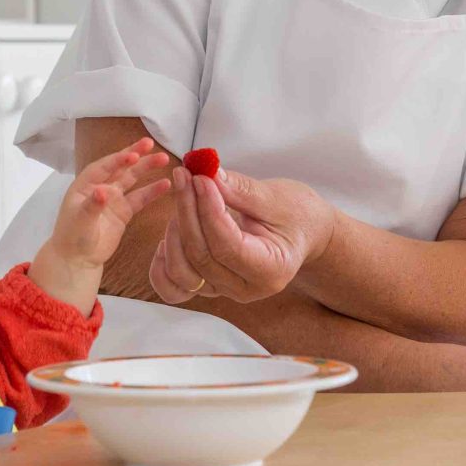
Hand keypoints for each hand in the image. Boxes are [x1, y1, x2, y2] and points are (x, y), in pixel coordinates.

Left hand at [30, 138, 170, 313]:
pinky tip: (166, 184)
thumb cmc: (72, 237)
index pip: (104, 167)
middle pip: (120, 167)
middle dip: (135, 155)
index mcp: (86, 185)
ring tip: (164, 159)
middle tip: (151, 144)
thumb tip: (103, 191)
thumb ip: (92, 205)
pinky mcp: (124, 212)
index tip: (134, 154)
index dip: (118, 160)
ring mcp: (114, 199)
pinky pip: (140, 198)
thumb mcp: (80, 220)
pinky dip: (152, 191)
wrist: (78, 259)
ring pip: (132, 179)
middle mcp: (101, 187)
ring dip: (147, 169)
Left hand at [149, 166, 333, 304]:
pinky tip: (168, 234)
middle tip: (184, 175)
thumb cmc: (296, 214)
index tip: (199, 178)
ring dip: (174, 233)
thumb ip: (240, 190)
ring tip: (183, 197)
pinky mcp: (209, 284)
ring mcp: (224, 290)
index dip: (208, 211)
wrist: (301, 232)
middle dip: (188, 212)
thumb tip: (207, 174)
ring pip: (183, 273)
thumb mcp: (276, 198)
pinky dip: (163, 264)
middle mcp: (245, 289)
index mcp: (271, 270)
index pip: (228, 246)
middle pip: (202, 256)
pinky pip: (175, 286)